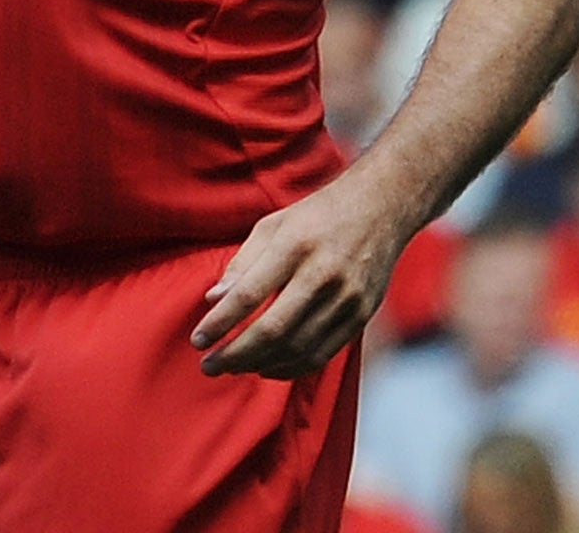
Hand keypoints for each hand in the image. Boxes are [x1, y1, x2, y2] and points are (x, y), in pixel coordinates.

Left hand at [189, 175, 409, 380]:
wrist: (381, 209)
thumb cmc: (315, 216)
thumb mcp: (272, 226)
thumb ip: (242, 263)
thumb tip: (213, 300)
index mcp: (294, 245)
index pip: (249, 295)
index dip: (220, 322)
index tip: (197, 340)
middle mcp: (323, 274)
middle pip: (274, 329)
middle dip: (235, 354)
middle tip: (208, 366)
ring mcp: (347, 298)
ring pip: (298, 348)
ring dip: (259, 364)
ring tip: (231, 367)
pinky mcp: (362, 315)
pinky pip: (323, 354)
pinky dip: (291, 368)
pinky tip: (266, 368)